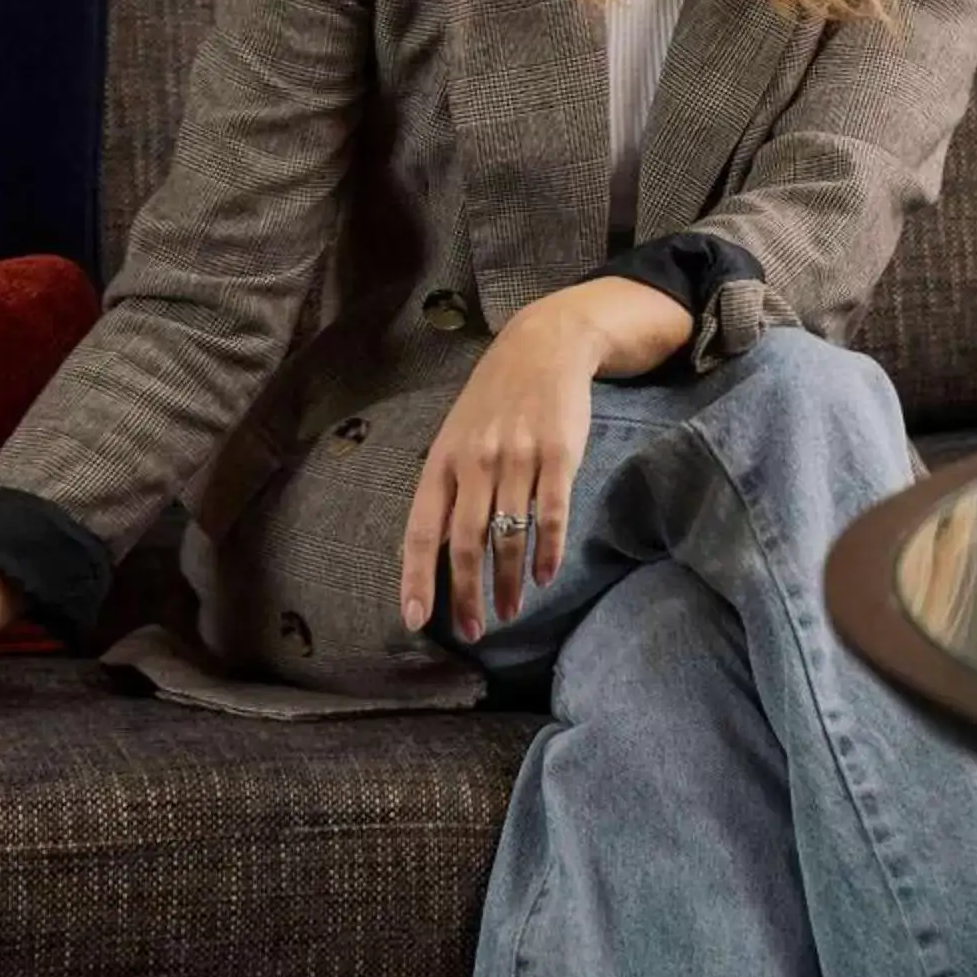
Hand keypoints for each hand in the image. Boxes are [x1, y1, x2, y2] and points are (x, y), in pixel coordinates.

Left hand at [403, 295, 603, 638]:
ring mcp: (519, 458)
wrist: (544, 346)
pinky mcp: (559, 454)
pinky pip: (551, 514)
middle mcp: (477, 462)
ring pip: (509, 536)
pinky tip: (545, 576)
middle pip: (467, 543)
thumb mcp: (457, 436)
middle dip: (467, 594)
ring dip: (508, 582)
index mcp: (443, 461)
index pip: (423, 530)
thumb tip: (440, 548)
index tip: (417, 619)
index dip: (418, 577)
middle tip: (473, 631)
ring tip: (508, 612)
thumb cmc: (495, 400)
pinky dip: (548, 550)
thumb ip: (449, 489)